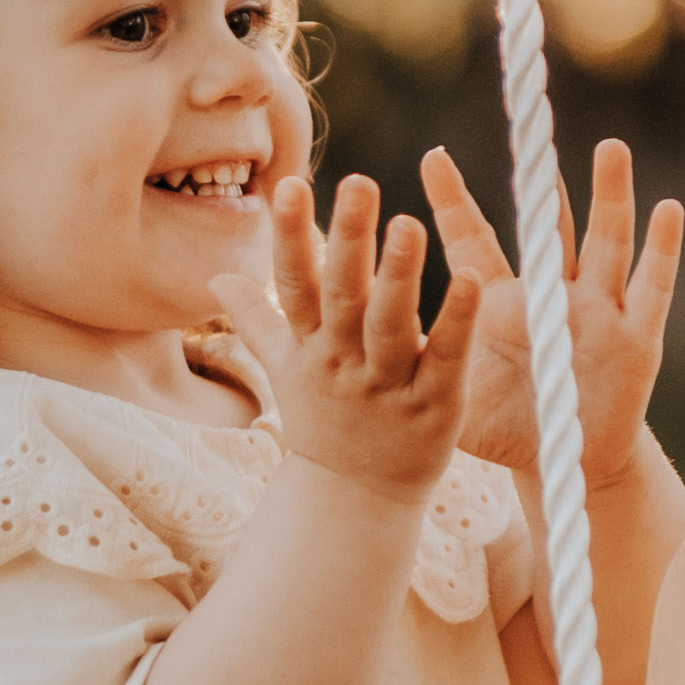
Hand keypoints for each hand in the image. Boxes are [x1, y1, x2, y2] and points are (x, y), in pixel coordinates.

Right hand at [224, 171, 483, 498]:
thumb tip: (214, 278)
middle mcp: (342, 364)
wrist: (356, 501)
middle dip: (348, 240)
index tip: (288, 185)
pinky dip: (456, 321)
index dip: (290, 236)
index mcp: (309, 348)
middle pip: (342, 296)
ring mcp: (387, 387)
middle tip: (357, 183)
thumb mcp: (284, 371)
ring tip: (409, 223)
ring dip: (398, 275)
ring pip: (390, 326)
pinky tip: (470, 277)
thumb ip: (256, 319)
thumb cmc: (324, 423)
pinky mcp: (434, 408)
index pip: (293, 284)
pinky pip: (445, 358)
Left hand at [418, 139, 682, 488]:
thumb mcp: (451, 394)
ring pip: (605, 241)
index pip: (474, 239)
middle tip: (533, 124)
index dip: (454, 201)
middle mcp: (551, 293)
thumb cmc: (506, 428)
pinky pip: (653, 289)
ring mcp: (598, 310)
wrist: (565, 464)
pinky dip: (663, 250)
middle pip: (547, 225)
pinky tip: (669, 210)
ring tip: (610, 149)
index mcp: (501, 301)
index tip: (432, 156)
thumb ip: (410, 366)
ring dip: (610, 196)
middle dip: (541, 180)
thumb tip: (339, 349)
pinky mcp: (637, 339)